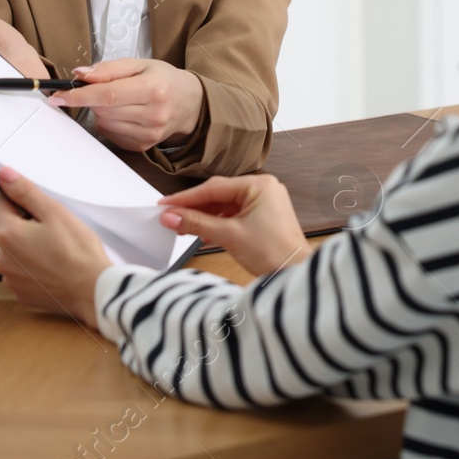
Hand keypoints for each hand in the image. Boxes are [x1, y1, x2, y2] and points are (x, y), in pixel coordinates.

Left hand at [0, 167, 110, 324]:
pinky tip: (55, 266)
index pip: (0, 203)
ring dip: (31, 247)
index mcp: (8, 234)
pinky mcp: (21, 292)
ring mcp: (10, 278)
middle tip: (56, 229)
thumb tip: (4, 175)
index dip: (18, 198)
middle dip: (28, 225)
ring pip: (16, 251)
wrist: (93, 291)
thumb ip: (26, 192)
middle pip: (9, 229)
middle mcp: (2, 258)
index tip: (35, 202)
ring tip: (58, 250)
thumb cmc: (78, 253)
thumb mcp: (55, 213)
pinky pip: (23, 271)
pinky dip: (36, 267)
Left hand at [49, 60, 204, 152]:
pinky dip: (110, 123)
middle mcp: (154, 114)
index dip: (79, 96)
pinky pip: (110, 134)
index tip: (58, 95)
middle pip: (103, 109)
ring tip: (120, 101)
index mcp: (154, 89)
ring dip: (102, 111)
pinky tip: (125, 114)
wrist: (190, 103)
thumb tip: (78, 74)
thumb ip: (108, 68)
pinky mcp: (143, 146)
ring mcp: (149, 134)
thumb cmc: (164, 80)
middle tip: (103, 89)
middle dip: (93, 98)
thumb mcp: (140, 64)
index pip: (107, 94)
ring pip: (104, 123)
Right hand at [157, 175, 307, 276]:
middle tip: (169, 217)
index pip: (214, 187)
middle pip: (218, 195)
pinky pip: (233, 214)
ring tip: (182, 228)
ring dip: (204, 217)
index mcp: (260, 185)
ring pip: (224, 205)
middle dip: (193, 208)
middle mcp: (263, 189)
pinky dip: (217, 223)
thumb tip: (170, 217)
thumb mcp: (228, 235)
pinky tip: (203, 233)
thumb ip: (197, 223)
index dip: (186, 197)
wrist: (293, 273)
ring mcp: (264, 202)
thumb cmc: (273, 253)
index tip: (165, 205)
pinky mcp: (262, 216)